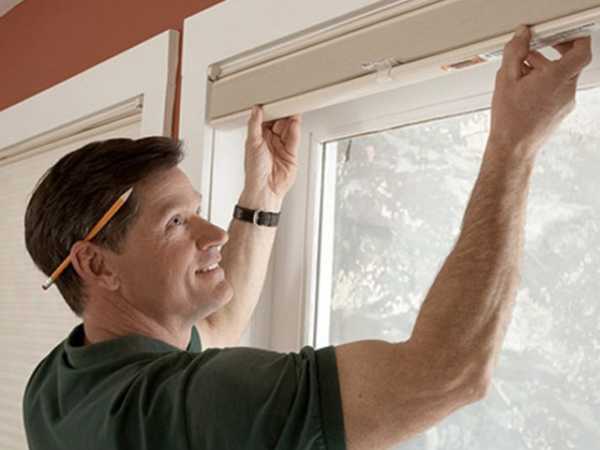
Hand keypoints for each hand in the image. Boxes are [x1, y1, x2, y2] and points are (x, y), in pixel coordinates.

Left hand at [243, 105, 301, 202]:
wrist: (265, 189)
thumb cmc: (254, 171)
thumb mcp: (251, 143)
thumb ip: (255, 124)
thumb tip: (255, 109)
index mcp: (259, 137)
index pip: (266, 119)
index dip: (271, 110)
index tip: (274, 101)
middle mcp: (271, 141)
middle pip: (279, 122)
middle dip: (283, 113)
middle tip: (286, 102)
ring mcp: (282, 147)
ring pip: (288, 129)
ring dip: (291, 119)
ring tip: (293, 109)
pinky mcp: (291, 154)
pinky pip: (294, 139)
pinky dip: (295, 130)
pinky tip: (295, 122)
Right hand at [489, 25, 591, 154]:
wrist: (513, 148)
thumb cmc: (510, 120)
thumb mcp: (505, 79)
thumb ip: (515, 52)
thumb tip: (522, 37)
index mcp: (557, 78)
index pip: (582, 50)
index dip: (573, 38)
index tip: (558, 36)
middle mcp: (567, 90)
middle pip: (570, 63)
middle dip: (552, 54)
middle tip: (536, 51)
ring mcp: (566, 103)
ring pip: (563, 78)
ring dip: (546, 71)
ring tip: (522, 75)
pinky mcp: (560, 112)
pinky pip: (558, 92)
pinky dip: (545, 86)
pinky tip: (525, 91)